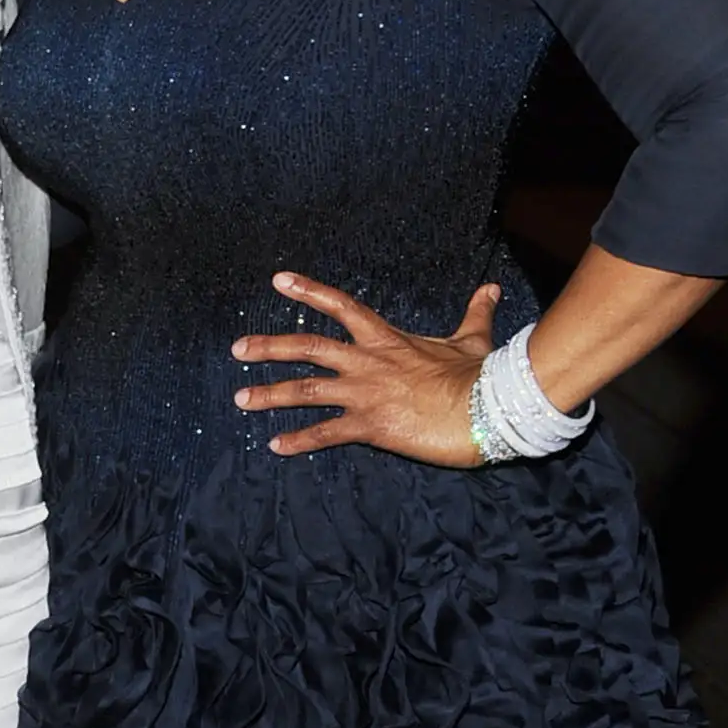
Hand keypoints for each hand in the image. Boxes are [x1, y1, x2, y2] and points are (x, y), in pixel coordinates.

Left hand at [233, 271, 499, 465]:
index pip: (340, 306)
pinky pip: (325, 434)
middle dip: (268, 348)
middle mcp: (366, 362)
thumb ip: (475, 312)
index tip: (278, 281)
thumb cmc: (479, 374)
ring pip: (305, 390)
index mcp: (386, 339)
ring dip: (269, 395)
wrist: (487, 407)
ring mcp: (364, 394)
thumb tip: (490, 288)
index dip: (308, 291)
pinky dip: (298, 441)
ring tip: (241, 400)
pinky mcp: (370, 426)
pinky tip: (276, 446)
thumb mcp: (473, 338)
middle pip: (306, 347)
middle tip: (237, 349)